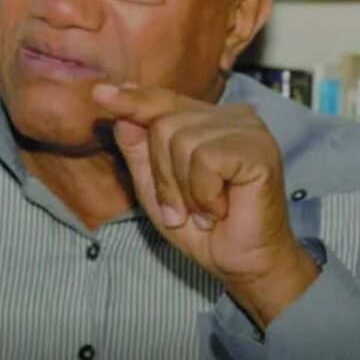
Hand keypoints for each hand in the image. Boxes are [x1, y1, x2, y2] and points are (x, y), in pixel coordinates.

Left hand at [92, 82, 319, 327]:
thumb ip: (139, 153)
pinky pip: (206, 160)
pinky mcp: (259, 148)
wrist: (242, 265)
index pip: (162, 101)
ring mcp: (247, 129)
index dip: (132, 100)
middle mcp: (230, 116)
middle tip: (186, 208)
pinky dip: (204, 194)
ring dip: (185, 191)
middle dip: (164, 176)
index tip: (100, 94)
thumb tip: (122, 118)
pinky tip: (221, 208)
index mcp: (207, 121)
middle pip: (163, 124)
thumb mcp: (156, 190)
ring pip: (182, 141)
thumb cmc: (203, 228)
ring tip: (206, 211)